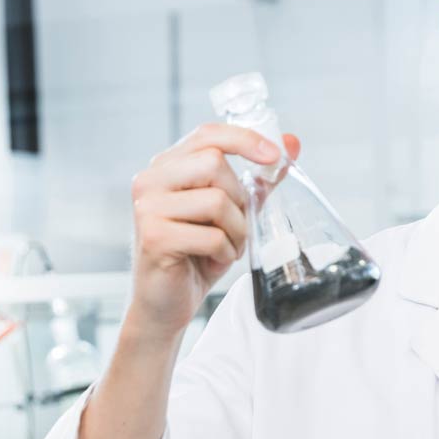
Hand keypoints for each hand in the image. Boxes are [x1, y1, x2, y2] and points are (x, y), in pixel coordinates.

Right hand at [125, 124, 301, 339]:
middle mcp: (150, 181)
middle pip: (214, 163)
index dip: (244, 139)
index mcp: (166, 167)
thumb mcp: (230, 213)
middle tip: (238, 226)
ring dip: (236, 230)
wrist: (166, 304)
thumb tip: (291, 142)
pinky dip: (224, 251)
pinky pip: (211, 235)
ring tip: (227, 247)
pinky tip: (214, 260)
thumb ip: (255, 179)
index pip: (207, 134)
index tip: (274, 156)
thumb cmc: (197, 254)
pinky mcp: (154, 237)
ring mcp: (148, 208)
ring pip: (216, 200)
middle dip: (240, 198)